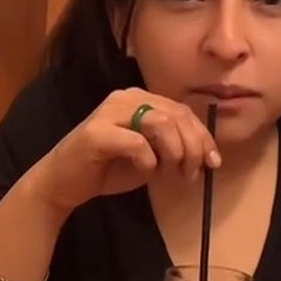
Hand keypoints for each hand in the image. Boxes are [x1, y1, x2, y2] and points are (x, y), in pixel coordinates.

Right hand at [28, 88, 219, 214]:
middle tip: (191, 174)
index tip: (213, 162)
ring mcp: (109, 112)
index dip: (203, 137)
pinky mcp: (96, 132)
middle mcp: (126, 99)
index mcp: (141, 100)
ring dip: (175, 153)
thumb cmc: (111, 168)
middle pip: (176, 116)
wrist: (67, 182)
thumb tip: (209, 157)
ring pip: (161, 123)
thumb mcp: (154, 157)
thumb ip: (176, 149)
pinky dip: (149, 160)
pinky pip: (137, 142)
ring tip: (171, 174)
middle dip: (192, 148)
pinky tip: (146, 171)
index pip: (183, 112)